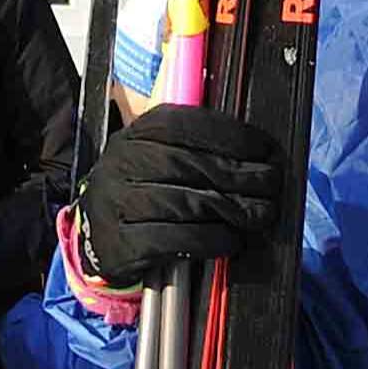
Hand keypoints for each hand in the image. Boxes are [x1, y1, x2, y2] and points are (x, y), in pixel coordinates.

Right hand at [75, 93, 294, 289]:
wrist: (97, 236)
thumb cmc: (143, 192)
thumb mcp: (158, 156)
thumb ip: (196, 146)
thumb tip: (256, 151)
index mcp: (136, 134)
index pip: (187, 125)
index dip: (232, 136)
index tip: (265, 149)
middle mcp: (121, 163)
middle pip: (190, 165)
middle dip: (239, 176)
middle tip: (271, 187)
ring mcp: (116, 203)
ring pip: (184, 202)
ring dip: (231, 210)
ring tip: (258, 216)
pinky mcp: (120, 243)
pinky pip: (174, 239)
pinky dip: (210, 239)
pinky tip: (230, 240)